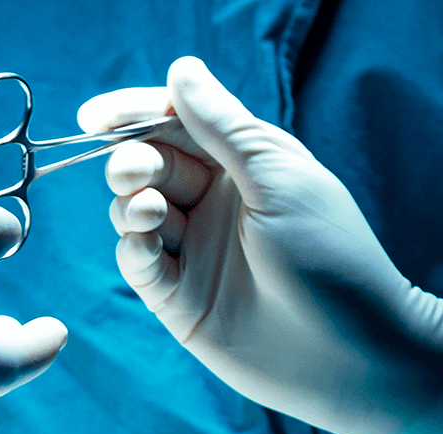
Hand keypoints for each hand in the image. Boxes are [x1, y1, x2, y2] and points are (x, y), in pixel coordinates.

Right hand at [76, 57, 442, 433]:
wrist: (347, 356)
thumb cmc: (330, 259)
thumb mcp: (278, 178)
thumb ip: (223, 129)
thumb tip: (180, 69)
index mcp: (244, 164)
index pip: (176, 123)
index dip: (132, 114)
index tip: (94, 119)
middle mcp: (213, 205)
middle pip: (148, 166)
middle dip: (132, 162)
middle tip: (137, 174)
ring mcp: (193, 253)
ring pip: (133, 213)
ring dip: (131, 205)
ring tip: (152, 215)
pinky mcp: (176, 300)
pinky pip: (136, 263)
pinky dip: (130, 248)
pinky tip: (144, 245)